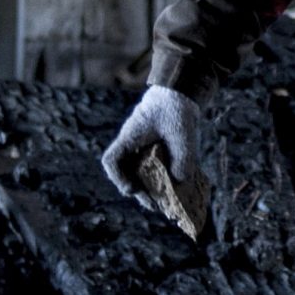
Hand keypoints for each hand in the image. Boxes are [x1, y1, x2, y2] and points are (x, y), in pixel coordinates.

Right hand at [99, 84, 202, 205]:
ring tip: (165, 202)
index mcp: (131, 137)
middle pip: (126, 172)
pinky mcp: (156, 146)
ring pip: (139, 172)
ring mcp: (143, 145)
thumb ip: (184, 158)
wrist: (182, 89)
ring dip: (150, 187)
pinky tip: (175, 186)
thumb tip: (180, 180)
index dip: (117, 178)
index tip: (133, 188)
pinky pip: (152, 166)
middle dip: (139, 191)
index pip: (111, 160)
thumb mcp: (183, 133)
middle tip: (155, 205)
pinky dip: (160, 178)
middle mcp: (133, 143)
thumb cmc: (177, 107)